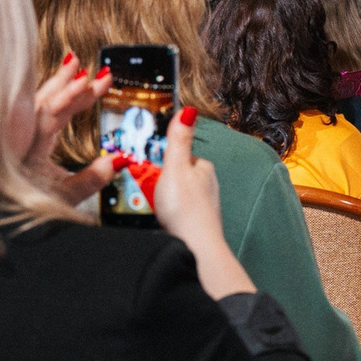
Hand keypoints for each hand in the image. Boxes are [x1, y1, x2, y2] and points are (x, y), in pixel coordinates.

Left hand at [26, 54, 114, 208]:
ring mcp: (17, 137)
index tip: (97, 80)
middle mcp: (20, 138)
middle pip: (46, 102)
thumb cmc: (26, 210)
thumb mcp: (64, 199)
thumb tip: (118, 160)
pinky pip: (32, 111)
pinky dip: (48, 97)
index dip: (76, 95)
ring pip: (36, 103)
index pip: (55, 113)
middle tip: (96, 72)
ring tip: (74, 65)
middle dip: (72, 84)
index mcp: (30, 149)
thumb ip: (90, 180)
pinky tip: (57, 90)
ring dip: (58, 84)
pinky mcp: (18, 140)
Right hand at [152, 107, 253, 297]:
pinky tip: (164, 222)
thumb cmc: (185, 210)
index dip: (162, 163)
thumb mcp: (176, 167)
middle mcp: (208, 185)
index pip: (179, 156)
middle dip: (161, 184)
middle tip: (155, 195)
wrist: (194, 249)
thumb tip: (188, 110)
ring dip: (164, 201)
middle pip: (175, 176)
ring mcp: (204, 205)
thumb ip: (178, 140)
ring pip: (176, 195)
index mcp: (205, 167)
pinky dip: (168, 216)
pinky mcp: (197, 224)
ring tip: (159, 210)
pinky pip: (177, 213)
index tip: (152, 171)